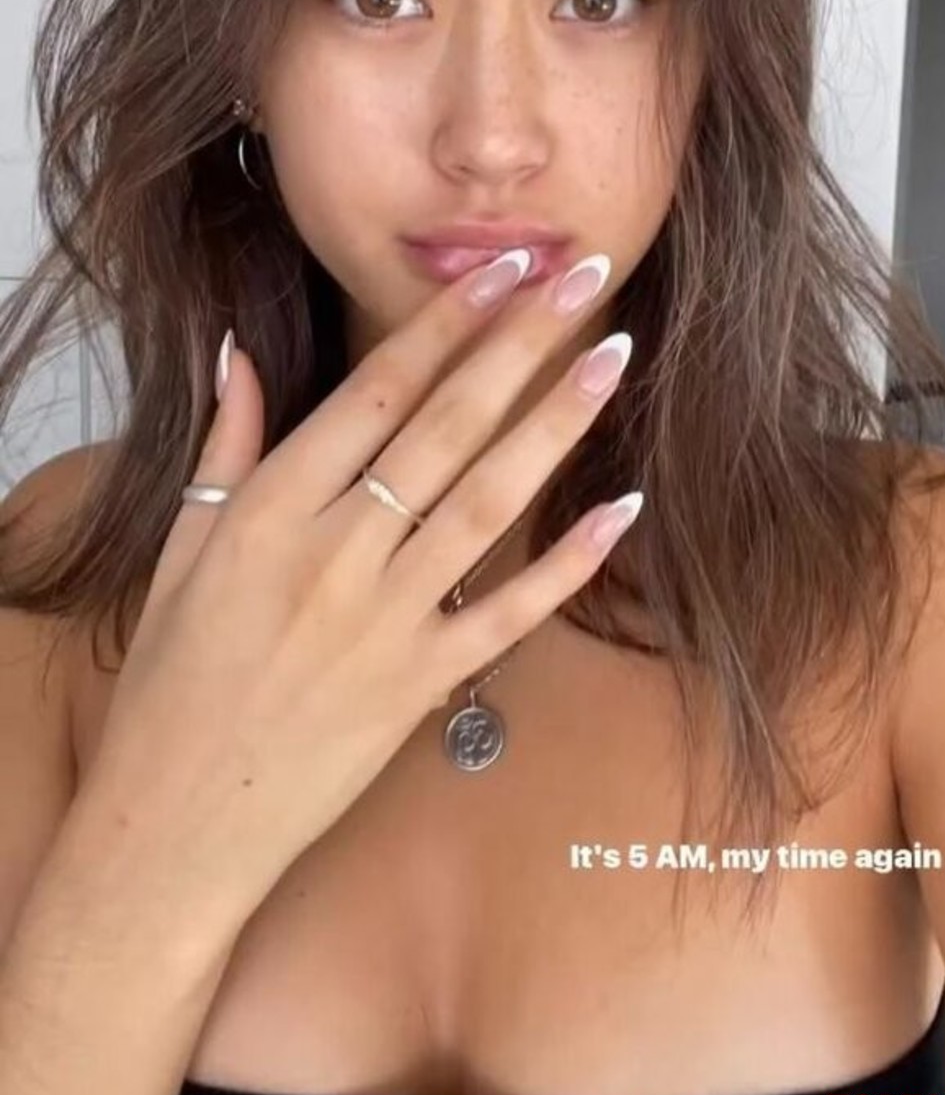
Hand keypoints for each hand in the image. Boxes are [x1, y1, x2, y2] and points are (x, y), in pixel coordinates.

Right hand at [73, 249, 639, 926]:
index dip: (445, 323)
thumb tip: (239, 351)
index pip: (374, 393)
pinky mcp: (422, 688)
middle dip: (519, 343)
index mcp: (269, 512)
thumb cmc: (172, 684)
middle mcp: (334, 555)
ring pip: (487, 504)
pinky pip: (508, 615)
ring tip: (613, 359)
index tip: (501, 268)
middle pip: (445, 428)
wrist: (173, 826)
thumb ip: (224, 449)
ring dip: (557, 426)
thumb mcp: (179, 552)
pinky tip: (620, 510)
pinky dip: (567, 564)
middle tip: (581, 274)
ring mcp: (385, 623)